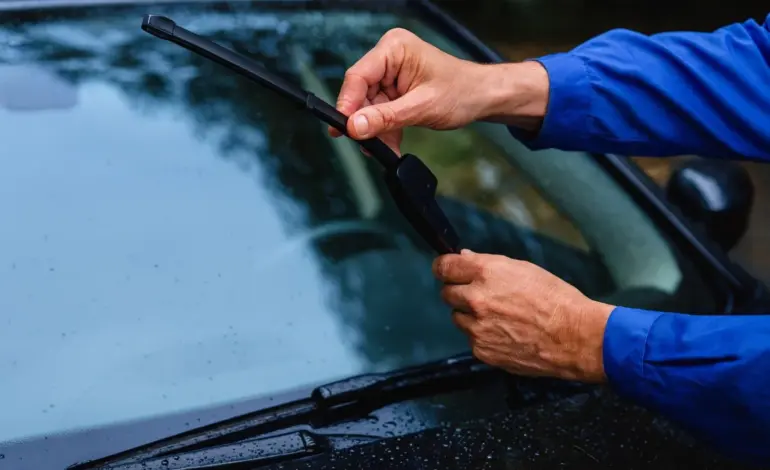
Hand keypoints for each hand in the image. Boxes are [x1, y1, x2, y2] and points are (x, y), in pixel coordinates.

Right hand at [331, 28, 548, 153]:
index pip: (358, 76)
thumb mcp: (421, 107)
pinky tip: (389, 145)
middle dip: (363, 121)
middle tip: (363, 145)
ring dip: (375, 130)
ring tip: (381, 149)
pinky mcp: (395, 91)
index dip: (348, 104)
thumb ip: (385, 118)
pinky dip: (384, 130)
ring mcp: (391, 75)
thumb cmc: (461, 91)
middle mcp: (389, 58)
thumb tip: (354, 126)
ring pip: (369, 107)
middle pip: (361, 93)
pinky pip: (380, 112)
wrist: (482, 98)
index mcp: (394, 48)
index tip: (342, 129)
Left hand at [433, 250, 614, 382]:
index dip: (444, 267)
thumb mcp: (524, 270)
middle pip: (446, 293)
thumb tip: (464, 259)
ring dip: (470, 316)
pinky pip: (472, 339)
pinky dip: (483, 336)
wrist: (574, 338)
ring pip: (458, 317)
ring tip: (499, 317)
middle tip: (480, 296)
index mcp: (486, 273)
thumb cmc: (555, 299)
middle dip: (459, 292)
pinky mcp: (481, 350)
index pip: (444, 267)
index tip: (445, 270)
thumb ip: (488, 264)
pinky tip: (506, 334)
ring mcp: (476, 327)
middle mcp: (476, 299)